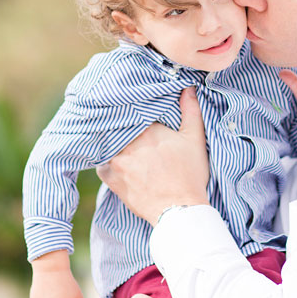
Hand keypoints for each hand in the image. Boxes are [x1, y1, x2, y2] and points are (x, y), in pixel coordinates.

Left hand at [97, 87, 209, 224]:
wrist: (179, 210)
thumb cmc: (190, 174)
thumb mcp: (195, 140)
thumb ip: (190, 111)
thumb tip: (187, 87)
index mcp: (148, 128)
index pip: (136, 111)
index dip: (137, 112)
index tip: (138, 111)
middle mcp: (129, 141)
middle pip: (121, 126)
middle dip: (123, 124)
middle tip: (125, 123)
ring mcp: (117, 159)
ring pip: (109, 142)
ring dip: (113, 140)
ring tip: (117, 140)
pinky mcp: (111, 177)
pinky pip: (101, 162)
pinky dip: (107, 159)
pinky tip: (114, 160)